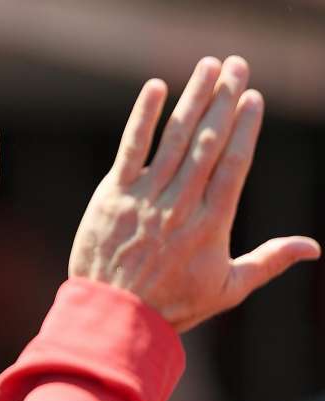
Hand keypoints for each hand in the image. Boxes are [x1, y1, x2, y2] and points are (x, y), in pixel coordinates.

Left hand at [68, 56, 319, 331]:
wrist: (113, 316)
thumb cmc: (172, 305)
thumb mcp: (227, 288)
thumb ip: (268, 261)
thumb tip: (314, 247)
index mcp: (211, 223)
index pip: (234, 164)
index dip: (245, 127)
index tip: (253, 98)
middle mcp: (181, 204)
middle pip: (208, 142)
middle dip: (224, 100)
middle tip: (237, 66)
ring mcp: (146, 197)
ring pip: (174, 139)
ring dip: (193, 99)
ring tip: (208, 67)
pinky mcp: (113, 196)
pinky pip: (130, 148)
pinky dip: (142, 117)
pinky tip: (155, 88)